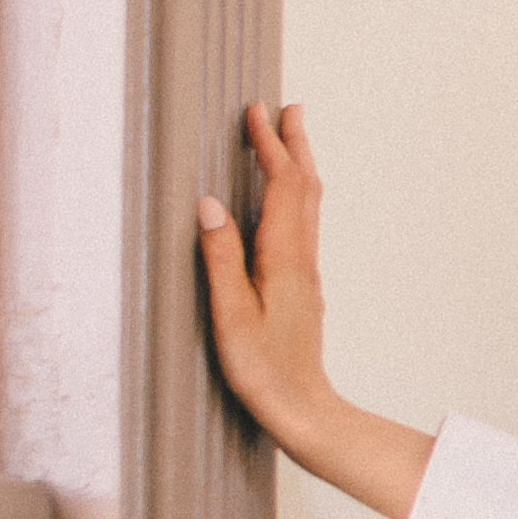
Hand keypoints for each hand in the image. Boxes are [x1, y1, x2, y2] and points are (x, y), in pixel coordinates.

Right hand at [197, 103, 435, 518]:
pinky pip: (301, 227)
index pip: (281, 187)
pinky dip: (294, 198)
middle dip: (294, 145)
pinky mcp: (302, 288)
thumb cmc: (263, 369)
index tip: (257, 113)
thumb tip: (210, 205)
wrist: (301, 408)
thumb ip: (221, 258)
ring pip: (307, 206)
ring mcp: (305, 274)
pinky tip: (285, 203)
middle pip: (304, 188)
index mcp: (284, 259)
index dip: (270, 146)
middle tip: (287, 109)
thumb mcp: (230, 314)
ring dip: (298, 167)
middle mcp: (301, 260)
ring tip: (289, 141)